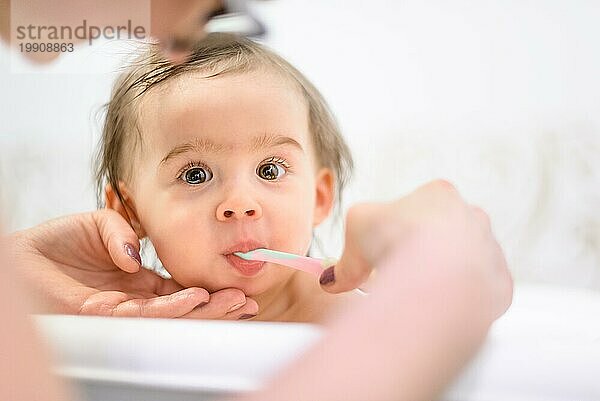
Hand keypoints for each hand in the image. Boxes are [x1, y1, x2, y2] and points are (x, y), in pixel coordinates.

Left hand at [8, 209, 257, 319]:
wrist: (22, 255)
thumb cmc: (57, 242)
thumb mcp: (100, 223)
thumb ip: (124, 233)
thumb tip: (138, 255)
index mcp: (140, 281)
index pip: (183, 291)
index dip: (209, 292)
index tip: (237, 288)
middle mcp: (136, 300)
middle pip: (185, 309)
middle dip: (218, 308)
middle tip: (249, 303)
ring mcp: (122, 311)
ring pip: (171, 317)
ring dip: (204, 311)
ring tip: (234, 303)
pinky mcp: (104, 316)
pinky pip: (143, 314)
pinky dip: (171, 307)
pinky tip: (194, 298)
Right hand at [320, 179, 511, 320]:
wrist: (438, 275)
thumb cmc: (397, 239)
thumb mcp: (355, 230)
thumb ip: (344, 256)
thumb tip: (332, 279)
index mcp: (439, 194)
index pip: (414, 210)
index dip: (391, 231)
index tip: (378, 251)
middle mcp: (472, 217)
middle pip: (440, 237)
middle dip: (418, 254)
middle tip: (395, 273)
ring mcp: (490, 250)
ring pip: (461, 264)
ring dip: (440, 276)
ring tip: (415, 295)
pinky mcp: (499, 286)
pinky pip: (476, 293)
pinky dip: (457, 301)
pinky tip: (437, 308)